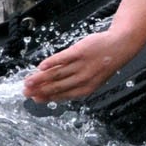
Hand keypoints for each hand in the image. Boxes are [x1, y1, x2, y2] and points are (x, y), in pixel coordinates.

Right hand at [23, 26, 142, 104]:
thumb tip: (56, 89)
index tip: (35, 99)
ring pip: (57, 74)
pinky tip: (41, 67)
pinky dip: (51, 63)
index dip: (47, 97)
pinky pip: (63, 59)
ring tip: (28, 81)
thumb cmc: (104, 62)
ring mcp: (81, 65)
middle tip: (26, 92)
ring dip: (41, 78)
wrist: (120, 46)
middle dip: (40, 89)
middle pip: (57, 86)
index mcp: (86, 88)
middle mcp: (83, 79)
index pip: (62, 94)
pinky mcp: (80, 51)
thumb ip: (76, 84)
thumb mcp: (93, 78)